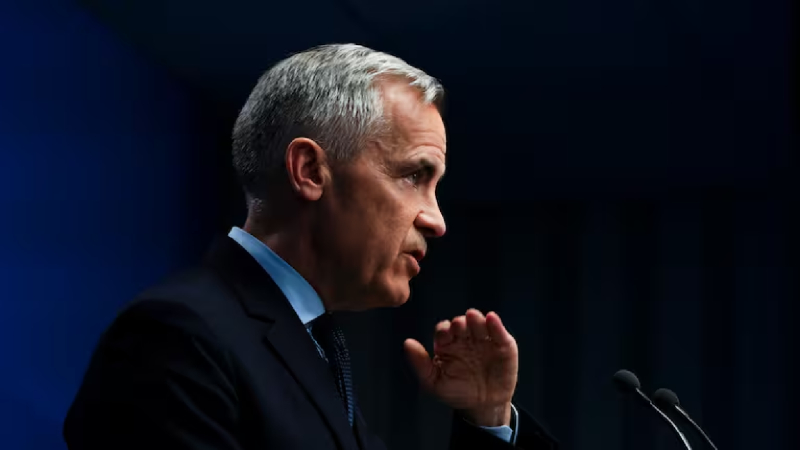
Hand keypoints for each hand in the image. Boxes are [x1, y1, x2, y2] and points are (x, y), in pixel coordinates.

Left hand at [404, 309, 518, 426]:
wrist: (482, 407)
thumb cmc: (456, 392)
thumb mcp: (434, 382)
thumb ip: (420, 364)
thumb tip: (407, 343)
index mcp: (447, 344)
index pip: (443, 330)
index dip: (443, 331)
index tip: (444, 336)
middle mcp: (465, 338)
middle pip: (461, 324)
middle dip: (459, 323)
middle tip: (458, 325)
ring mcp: (484, 340)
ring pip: (479, 324)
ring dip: (475, 319)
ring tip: (473, 317)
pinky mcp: (503, 345)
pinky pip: (499, 333)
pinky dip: (496, 324)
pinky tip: (491, 319)